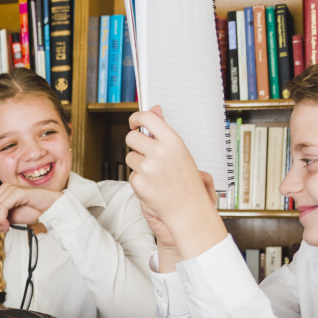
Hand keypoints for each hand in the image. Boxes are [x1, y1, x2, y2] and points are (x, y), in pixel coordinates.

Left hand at [0, 184, 62, 234]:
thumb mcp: (9, 220)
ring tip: (6, 228)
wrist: (50, 207)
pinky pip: (1, 207)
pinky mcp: (16, 192)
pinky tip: (8, 224)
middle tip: (0, 230)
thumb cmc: (33, 211)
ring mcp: (9, 189)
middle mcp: (2, 189)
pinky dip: (1, 219)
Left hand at [125, 106, 226, 260]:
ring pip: (130, 157)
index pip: (147, 118)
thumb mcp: (179, 151)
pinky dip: (139, 179)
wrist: (187, 208)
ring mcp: (147, 168)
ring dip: (137, 163)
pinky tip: (153, 184)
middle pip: (131, 137)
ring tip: (154, 173)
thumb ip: (163, 130)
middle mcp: (159, 153)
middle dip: (135, 143)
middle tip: (145, 151)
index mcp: (172, 142)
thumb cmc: (185, 179)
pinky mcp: (138, 182)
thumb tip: (154, 109)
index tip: (134, 122)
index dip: (137, 118)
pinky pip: (131, 174)